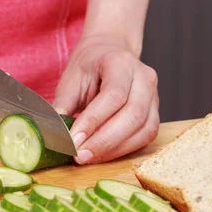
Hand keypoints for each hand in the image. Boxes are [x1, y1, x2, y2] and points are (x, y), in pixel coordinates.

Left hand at [53, 35, 159, 164]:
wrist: (109, 54)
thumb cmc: (89, 67)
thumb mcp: (71, 79)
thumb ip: (63, 105)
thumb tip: (56, 134)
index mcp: (121, 62)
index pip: (113, 95)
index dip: (93, 121)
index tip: (74, 140)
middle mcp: (143, 78)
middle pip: (133, 115)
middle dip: (104, 141)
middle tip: (80, 155)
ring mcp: (154, 96)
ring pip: (144, 129)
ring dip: (115, 149)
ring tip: (89, 157)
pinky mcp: (155, 113)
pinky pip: (146, 136)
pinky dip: (124, 149)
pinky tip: (104, 154)